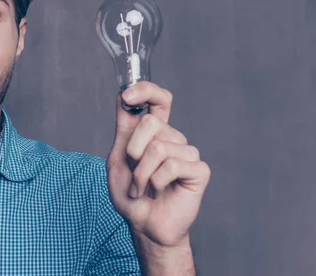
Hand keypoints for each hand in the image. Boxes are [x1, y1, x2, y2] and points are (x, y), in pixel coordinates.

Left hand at [106, 81, 210, 249]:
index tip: (127, 96)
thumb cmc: (131, 194)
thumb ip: (124, 128)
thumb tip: (123, 94)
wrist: (143, 225)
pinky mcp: (198, 170)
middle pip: (151, 123)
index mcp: (154, 132)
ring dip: (140, 174)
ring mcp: (187, 152)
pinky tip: (157, 191)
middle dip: (132, 150)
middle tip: (132, 170)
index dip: (145, 90)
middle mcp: (173, 137)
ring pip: (158, 148)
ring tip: (142, 187)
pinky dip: (155, 182)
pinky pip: (172, 165)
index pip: (158, 98)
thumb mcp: (117, 157)